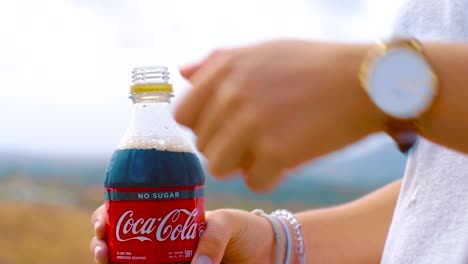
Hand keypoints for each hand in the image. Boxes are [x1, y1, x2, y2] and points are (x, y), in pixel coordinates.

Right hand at [90, 205, 276, 263]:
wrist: (267, 252)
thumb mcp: (228, 223)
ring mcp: (168, 259)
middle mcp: (163, 240)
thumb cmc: (246, 230)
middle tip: (102, 246)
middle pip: (122, 239)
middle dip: (102, 241)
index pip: (131, 211)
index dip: (109, 215)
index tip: (102, 220)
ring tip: (106, 259)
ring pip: (131, 260)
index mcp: (170, 218)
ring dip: (112, 259)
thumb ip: (212, 239)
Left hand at [175, 40, 380, 191]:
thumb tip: (182, 72)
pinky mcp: (277, 152)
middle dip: (226, 147)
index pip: (183, 116)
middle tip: (256, 139)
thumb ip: (216, 62)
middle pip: (203, 145)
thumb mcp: (263, 51)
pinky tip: (287, 159)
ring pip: (219, 168)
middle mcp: (232, 95)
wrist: (365, 81)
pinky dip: (270, 176)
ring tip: (266, 151)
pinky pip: (253, 182)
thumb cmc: (313, 66)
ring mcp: (253, 124)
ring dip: (241, 165)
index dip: (202, 126)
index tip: (224, 127)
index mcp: (225, 69)